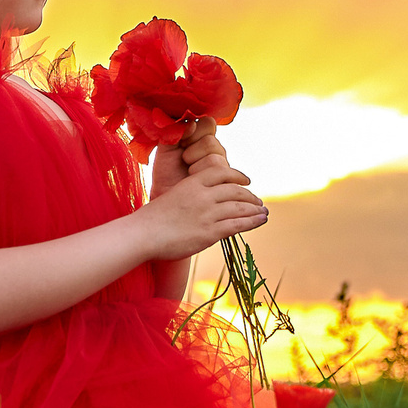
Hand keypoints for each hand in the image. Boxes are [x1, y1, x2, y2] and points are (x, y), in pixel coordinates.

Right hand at [136, 151, 266, 260]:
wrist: (144, 234)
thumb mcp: (174, 195)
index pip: (223, 173)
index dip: (239, 175)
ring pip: (240, 208)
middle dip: (250, 196)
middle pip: (236, 191)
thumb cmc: (155, 218)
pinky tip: (260, 221)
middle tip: (258, 201)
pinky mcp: (210, 232)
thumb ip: (192, 194)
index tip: (247, 180)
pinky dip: (252, 222)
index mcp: (193, 183)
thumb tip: (208, 199)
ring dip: (255, 209)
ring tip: (263, 212)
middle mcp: (203, 195)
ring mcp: (208, 214)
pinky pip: (238, 225)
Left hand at [150, 119, 230, 198]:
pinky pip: (218, 170)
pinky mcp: (226, 179)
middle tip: (183, 159)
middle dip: (192, 151)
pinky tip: (194, 179)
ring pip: (215, 157)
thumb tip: (191, 123)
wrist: (167, 196)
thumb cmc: (166, 172)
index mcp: (203, 136)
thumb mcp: (166, 147)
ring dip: (195, 165)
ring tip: (188, 171)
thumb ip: (176, 131)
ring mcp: (222, 164)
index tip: (181, 142)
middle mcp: (216, 149)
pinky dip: (200, 174)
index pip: (208, 123)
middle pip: (211, 141)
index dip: (194, 131)